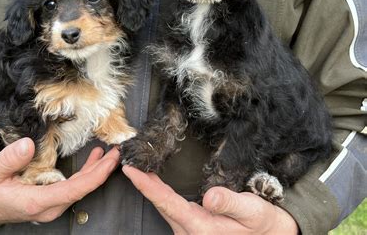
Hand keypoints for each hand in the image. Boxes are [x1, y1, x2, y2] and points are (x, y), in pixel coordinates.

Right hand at [0, 138, 119, 223]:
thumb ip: (9, 159)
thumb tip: (28, 144)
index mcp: (37, 201)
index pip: (74, 190)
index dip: (95, 175)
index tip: (110, 161)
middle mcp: (49, 206)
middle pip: (83, 189)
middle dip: (103, 171)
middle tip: (119, 151)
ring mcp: (52, 204)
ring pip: (81, 188)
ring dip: (97, 170)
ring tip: (111, 152)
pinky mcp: (51, 198)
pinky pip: (75, 186)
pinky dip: (87, 172)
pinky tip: (95, 159)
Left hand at [122, 165, 298, 234]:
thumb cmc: (261, 224)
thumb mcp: (251, 211)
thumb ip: (230, 203)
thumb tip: (209, 197)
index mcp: (201, 228)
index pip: (167, 202)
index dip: (146, 185)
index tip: (130, 171)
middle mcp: (189, 230)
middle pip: (159, 203)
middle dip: (142, 182)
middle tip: (128, 160)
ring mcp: (188, 229)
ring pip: (163, 205)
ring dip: (149, 186)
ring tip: (136, 167)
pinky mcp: (190, 225)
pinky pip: (169, 206)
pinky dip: (158, 191)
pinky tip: (153, 180)